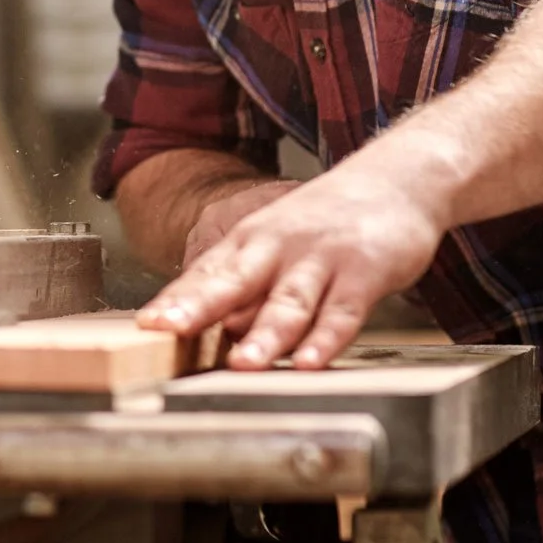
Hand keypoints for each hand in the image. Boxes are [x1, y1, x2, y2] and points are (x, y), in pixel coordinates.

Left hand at [136, 163, 446, 369]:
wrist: (395, 177)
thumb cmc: (328, 220)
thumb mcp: (277, 241)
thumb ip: (248, 287)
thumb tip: (211, 331)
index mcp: (251, 240)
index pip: (205, 274)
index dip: (175, 300)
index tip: (147, 325)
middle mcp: (279, 247)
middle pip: (234, 282)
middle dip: (199, 308)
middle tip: (169, 333)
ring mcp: (321, 258)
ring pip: (288, 302)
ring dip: (264, 335)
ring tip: (242, 365)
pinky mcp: (364, 272)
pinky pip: (342, 311)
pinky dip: (326, 338)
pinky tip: (309, 362)